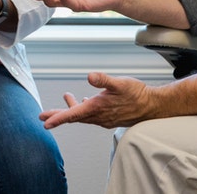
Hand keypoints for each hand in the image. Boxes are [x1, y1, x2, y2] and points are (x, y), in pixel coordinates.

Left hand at [40, 72, 154, 129]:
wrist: (153, 106)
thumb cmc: (137, 94)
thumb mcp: (120, 83)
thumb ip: (104, 80)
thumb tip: (90, 76)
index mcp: (97, 108)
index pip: (73, 115)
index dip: (57, 118)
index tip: (44, 121)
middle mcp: (99, 116)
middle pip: (74, 117)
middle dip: (58, 115)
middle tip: (43, 116)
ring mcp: (104, 118)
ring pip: (83, 116)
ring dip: (72, 109)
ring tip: (66, 97)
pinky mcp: (109, 117)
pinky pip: (92, 115)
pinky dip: (84, 109)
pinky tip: (85, 101)